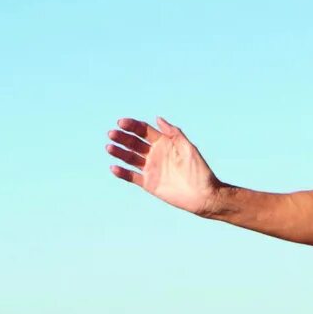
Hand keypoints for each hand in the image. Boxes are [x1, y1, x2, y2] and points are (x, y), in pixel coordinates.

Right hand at [107, 116, 222, 215]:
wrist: (203, 195)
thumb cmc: (199, 170)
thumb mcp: (188, 147)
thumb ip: (173, 133)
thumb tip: (158, 118)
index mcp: (163, 143)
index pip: (144, 131)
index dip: (132, 125)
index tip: (121, 122)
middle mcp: (155, 154)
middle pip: (134, 143)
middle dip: (122, 137)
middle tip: (112, 134)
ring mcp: (150, 168)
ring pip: (130, 158)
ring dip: (119, 152)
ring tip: (109, 147)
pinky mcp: (148, 183)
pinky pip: (132, 176)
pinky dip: (122, 173)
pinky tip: (114, 167)